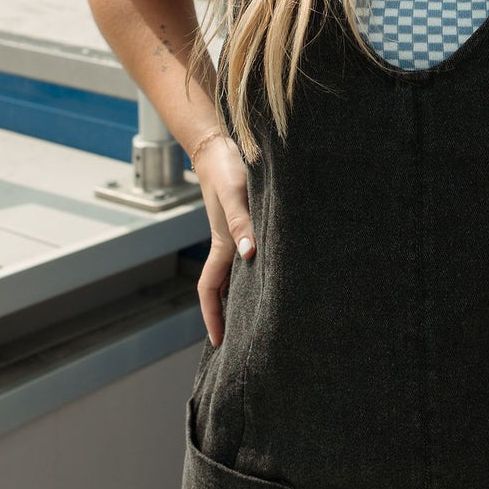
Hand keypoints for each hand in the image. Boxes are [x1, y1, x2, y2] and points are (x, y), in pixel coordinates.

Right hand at [191, 132, 255, 348]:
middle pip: (226, 288)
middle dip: (231, 315)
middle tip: (245, 342)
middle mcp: (230, 244)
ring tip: (265, 317)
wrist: (221, 144)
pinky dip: (259, 269)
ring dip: (247, 294)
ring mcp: (237, 234)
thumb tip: (250, 255)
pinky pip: (252, 253)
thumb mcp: (236, 195)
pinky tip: (277, 272)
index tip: (218, 343)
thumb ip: (242, 222)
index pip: (211, 290)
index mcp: (223, 245)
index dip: (212, 317)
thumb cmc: (228, 169)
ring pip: (240, 273)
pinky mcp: (248, 222)